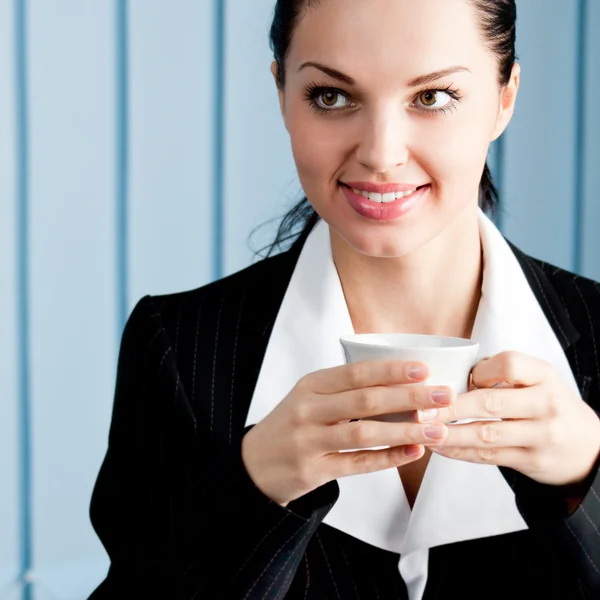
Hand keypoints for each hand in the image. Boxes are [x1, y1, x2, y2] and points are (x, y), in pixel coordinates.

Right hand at [241, 360, 454, 505]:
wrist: (254, 463)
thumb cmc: (292, 424)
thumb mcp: (308, 396)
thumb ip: (344, 389)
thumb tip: (398, 381)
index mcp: (310, 385)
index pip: (355, 373)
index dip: (390, 370)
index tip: (423, 369)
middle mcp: (308, 410)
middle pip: (365, 401)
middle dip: (408, 396)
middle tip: (442, 396)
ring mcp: (309, 441)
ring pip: (364, 434)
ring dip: (404, 430)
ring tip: (436, 429)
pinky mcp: (314, 470)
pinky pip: (357, 464)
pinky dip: (387, 458)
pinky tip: (412, 453)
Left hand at [422, 351, 599, 486]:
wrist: (587, 446)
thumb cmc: (545, 403)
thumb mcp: (535, 379)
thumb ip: (500, 373)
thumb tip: (450, 375)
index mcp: (543, 375)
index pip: (509, 364)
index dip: (480, 371)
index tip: (460, 378)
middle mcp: (546, 403)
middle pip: (491, 403)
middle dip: (450, 407)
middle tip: (419, 409)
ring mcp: (542, 435)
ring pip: (486, 434)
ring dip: (449, 434)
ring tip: (421, 431)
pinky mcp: (533, 460)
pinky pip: (488, 456)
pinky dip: (459, 452)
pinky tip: (439, 447)